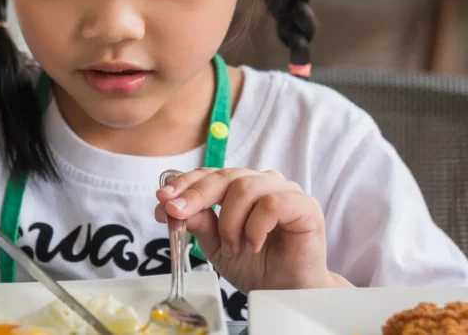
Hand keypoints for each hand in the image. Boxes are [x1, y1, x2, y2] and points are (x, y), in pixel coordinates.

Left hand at [155, 167, 334, 292]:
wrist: (286, 293)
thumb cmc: (255, 266)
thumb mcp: (215, 245)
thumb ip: (198, 222)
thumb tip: (170, 206)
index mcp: (240, 187)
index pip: (209, 174)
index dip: (185, 183)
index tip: (163, 199)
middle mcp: (262, 182)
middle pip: (225, 176)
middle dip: (196, 195)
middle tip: (178, 213)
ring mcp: (285, 191)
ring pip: (245, 187)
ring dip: (230, 222)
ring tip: (232, 248)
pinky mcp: (304, 205)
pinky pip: (272, 204)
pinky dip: (255, 227)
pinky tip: (253, 245)